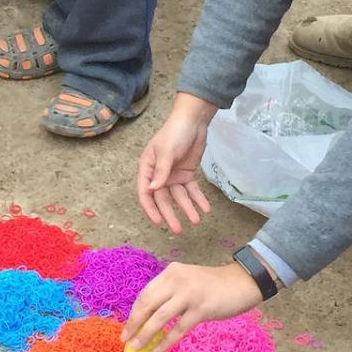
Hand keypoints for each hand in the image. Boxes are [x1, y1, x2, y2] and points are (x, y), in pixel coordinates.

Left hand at [124, 260, 263, 351]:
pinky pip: (178, 329)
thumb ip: (170, 293)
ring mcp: (189, 294)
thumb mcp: (187, 281)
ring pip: (160, 318)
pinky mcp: (201, 309)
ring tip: (137, 348)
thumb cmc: (213, 286)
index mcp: (170, 273)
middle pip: (148, 305)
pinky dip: (166, 341)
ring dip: (146, 335)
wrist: (242, 282)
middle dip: (134, 324)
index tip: (127, 328)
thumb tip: (149, 316)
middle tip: (126, 339)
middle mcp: (177, 280)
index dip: (134, 313)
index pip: (145, 294)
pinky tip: (158, 350)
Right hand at [136, 102, 214, 234]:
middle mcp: (158, 175)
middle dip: (170, 214)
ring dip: (187, 208)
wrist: (193, 121)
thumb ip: (161, 172)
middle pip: (163, 199)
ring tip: (196, 221)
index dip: (151, 209)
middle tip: (178, 230)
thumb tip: (151, 190)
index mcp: (147, 169)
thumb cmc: (174, 133)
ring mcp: (173, 175)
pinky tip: (206, 209)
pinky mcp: (186, 174)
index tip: (158, 222)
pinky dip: (198, 199)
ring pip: (179, 197)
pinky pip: (191, 190)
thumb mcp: (167, 151)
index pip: (145, 193)